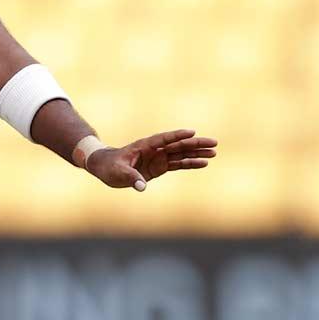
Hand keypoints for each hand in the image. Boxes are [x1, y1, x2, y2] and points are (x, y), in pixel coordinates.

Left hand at [86, 129, 216, 191]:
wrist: (105, 167)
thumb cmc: (109, 166)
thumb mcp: (118, 172)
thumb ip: (131, 177)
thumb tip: (142, 187)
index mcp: (144, 146)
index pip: (164, 139)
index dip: (178, 135)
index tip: (192, 132)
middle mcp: (154, 150)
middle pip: (178, 145)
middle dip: (195, 144)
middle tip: (214, 142)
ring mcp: (158, 158)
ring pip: (181, 154)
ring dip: (196, 153)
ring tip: (214, 152)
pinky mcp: (159, 167)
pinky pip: (177, 164)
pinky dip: (190, 163)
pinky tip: (203, 163)